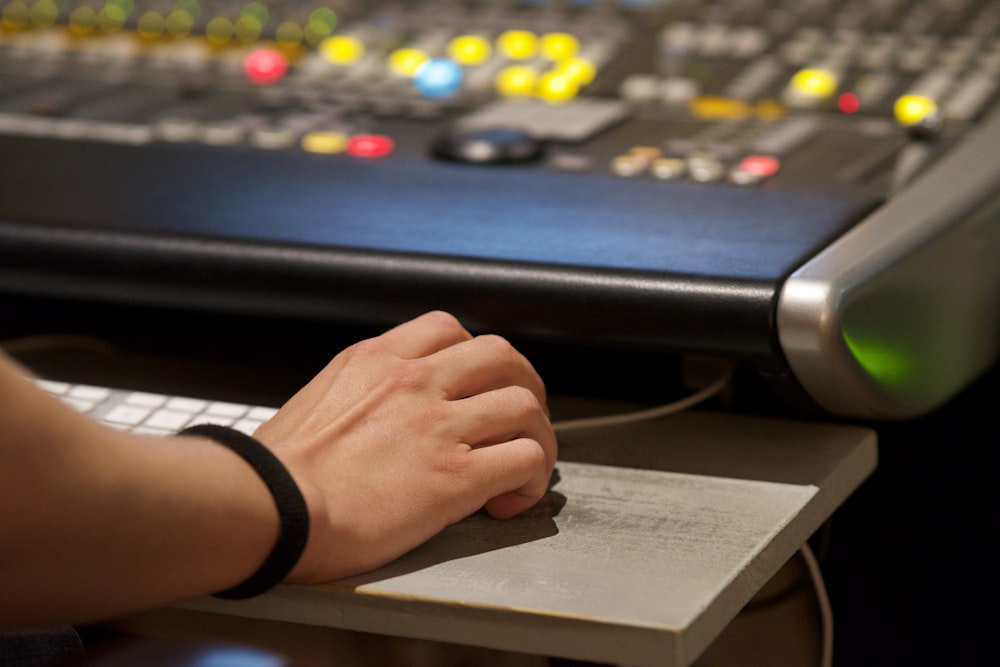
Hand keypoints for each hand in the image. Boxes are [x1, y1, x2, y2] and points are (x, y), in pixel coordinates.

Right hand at [253, 311, 555, 582]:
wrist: (266, 509)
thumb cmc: (277, 471)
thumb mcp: (318, 399)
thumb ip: (360, 392)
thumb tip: (380, 412)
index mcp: (376, 360)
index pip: (448, 328)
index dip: (473, 356)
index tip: (474, 385)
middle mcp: (414, 382)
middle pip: (503, 356)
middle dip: (522, 385)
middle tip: (519, 417)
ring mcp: (438, 426)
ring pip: (525, 406)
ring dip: (536, 436)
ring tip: (524, 464)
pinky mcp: (454, 476)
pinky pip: (524, 460)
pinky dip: (531, 480)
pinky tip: (508, 500)